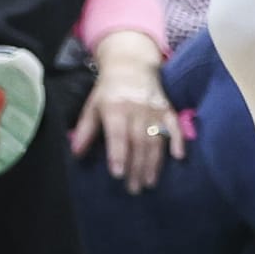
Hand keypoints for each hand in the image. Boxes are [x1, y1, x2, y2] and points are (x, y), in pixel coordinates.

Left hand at [70, 33, 182, 191]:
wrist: (131, 64)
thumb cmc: (108, 90)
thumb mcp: (92, 106)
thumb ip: (85, 129)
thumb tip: (76, 153)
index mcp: (115, 107)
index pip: (118, 134)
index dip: (118, 154)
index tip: (118, 174)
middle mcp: (137, 109)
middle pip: (138, 141)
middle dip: (136, 167)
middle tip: (134, 189)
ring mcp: (154, 109)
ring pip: (156, 139)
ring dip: (154, 162)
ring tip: (149, 182)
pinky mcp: (167, 109)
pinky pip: (175, 125)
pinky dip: (178, 140)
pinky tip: (178, 157)